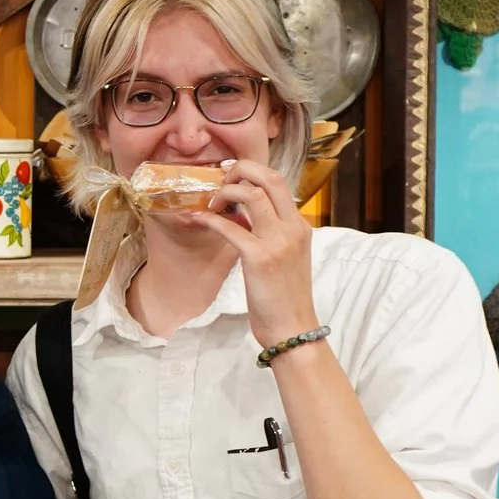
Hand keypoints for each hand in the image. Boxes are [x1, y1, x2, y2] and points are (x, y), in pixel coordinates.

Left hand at [180, 158, 318, 347]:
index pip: (279, 182)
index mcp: (300, 226)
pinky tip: (197, 220)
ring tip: (210, 205)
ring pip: (251, 195)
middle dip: (240, 171)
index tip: (231, 178)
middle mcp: (293, 228)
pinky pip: (230, 227)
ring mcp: (278, 242)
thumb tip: (243, 217)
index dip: (252, 172)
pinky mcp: (259, 258)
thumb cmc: (284, 297)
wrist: (293, 328)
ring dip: (224, 194)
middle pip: (270, 178)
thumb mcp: (285, 257)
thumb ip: (271, 234)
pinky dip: (210, 219)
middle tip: (220, 181)